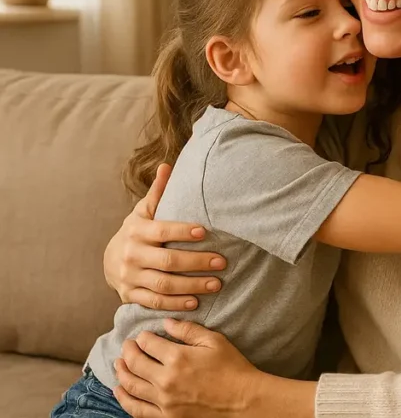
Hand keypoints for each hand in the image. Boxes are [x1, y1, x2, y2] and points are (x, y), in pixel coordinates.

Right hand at [104, 163, 225, 310]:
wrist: (110, 260)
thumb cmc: (138, 231)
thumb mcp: (144, 211)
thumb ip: (158, 193)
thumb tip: (167, 166)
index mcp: (137, 231)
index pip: (162, 231)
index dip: (182, 232)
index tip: (204, 232)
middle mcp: (131, 254)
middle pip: (167, 261)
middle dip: (196, 262)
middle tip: (222, 262)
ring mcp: (129, 277)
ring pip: (163, 284)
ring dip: (191, 286)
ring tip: (216, 284)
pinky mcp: (130, 295)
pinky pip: (154, 301)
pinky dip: (175, 303)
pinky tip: (195, 302)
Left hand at [113, 319, 260, 417]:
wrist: (243, 400)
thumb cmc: (232, 368)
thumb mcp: (215, 341)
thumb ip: (188, 330)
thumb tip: (166, 323)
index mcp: (178, 357)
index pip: (148, 344)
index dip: (143, 337)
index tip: (144, 335)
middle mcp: (166, 380)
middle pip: (135, 363)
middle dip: (128, 351)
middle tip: (127, 345)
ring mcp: (164, 401)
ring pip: (131, 385)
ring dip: (122, 372)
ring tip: (119, 364)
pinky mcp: (166, 417)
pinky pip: (137, 409)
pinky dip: (125, 399)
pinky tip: (120, 390)